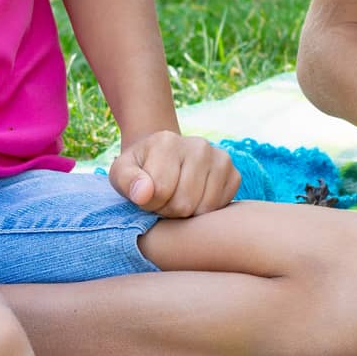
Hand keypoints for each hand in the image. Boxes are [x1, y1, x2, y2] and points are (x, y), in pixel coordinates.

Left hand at [109, 131, 240, 217]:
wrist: (165, 157)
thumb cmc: (140, 169)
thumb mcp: (121, 173)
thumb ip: (126, 181)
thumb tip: (144, 194)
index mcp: (168, 142)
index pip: (160, 192)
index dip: (149, 204)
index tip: (145, 196)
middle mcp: (200, 146)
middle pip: (183, 203)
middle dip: (168, 210)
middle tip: (162, 200)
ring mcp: (221, 158)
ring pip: (203, 208)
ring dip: (186, 214)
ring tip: (176, 199)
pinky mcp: (234, 174)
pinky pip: (220, 207)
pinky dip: (205, 211)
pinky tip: (195, 199)